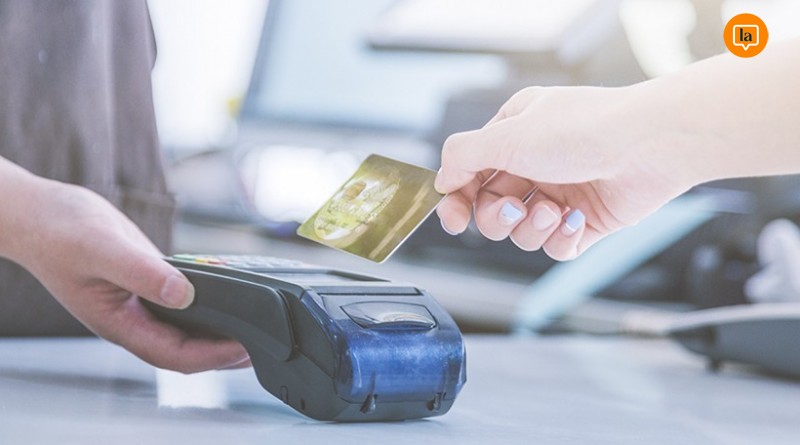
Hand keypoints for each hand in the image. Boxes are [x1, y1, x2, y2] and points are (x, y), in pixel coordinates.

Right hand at [10, 179, 248, 372]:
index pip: (173, 354)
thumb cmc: (58, 231)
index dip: (211, 356)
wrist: (40, 213)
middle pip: (184, 350)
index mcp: (118, 322)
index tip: (244, 348)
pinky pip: (181, 303)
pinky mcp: (146, 283)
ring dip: (216, 332)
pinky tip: (228, 298)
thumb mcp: (103, 249)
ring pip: (183, 329)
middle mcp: (132, 318)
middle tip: (261, 344)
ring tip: (253, 329)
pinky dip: (207, 306)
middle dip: (221, 352)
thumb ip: (143, 273)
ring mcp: (139, 303)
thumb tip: (184, 294)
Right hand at [435, 86, 693, 260]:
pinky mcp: (586, 221)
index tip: (453, 218)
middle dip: (497, 216)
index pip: (469, 173)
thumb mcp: (508, 134)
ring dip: (532, 227)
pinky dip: (560, 239)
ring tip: (553, 210)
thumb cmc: (585, 129)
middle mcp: (535, 163)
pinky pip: (556, 246)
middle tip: (514, 208)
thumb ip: (462, 157)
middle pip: (491, 209)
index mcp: (513, 134)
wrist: (650, 146)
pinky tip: (574, 221)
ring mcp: (561, 193)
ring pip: (521, 232)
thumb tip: (440, 179)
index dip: (456, 199)